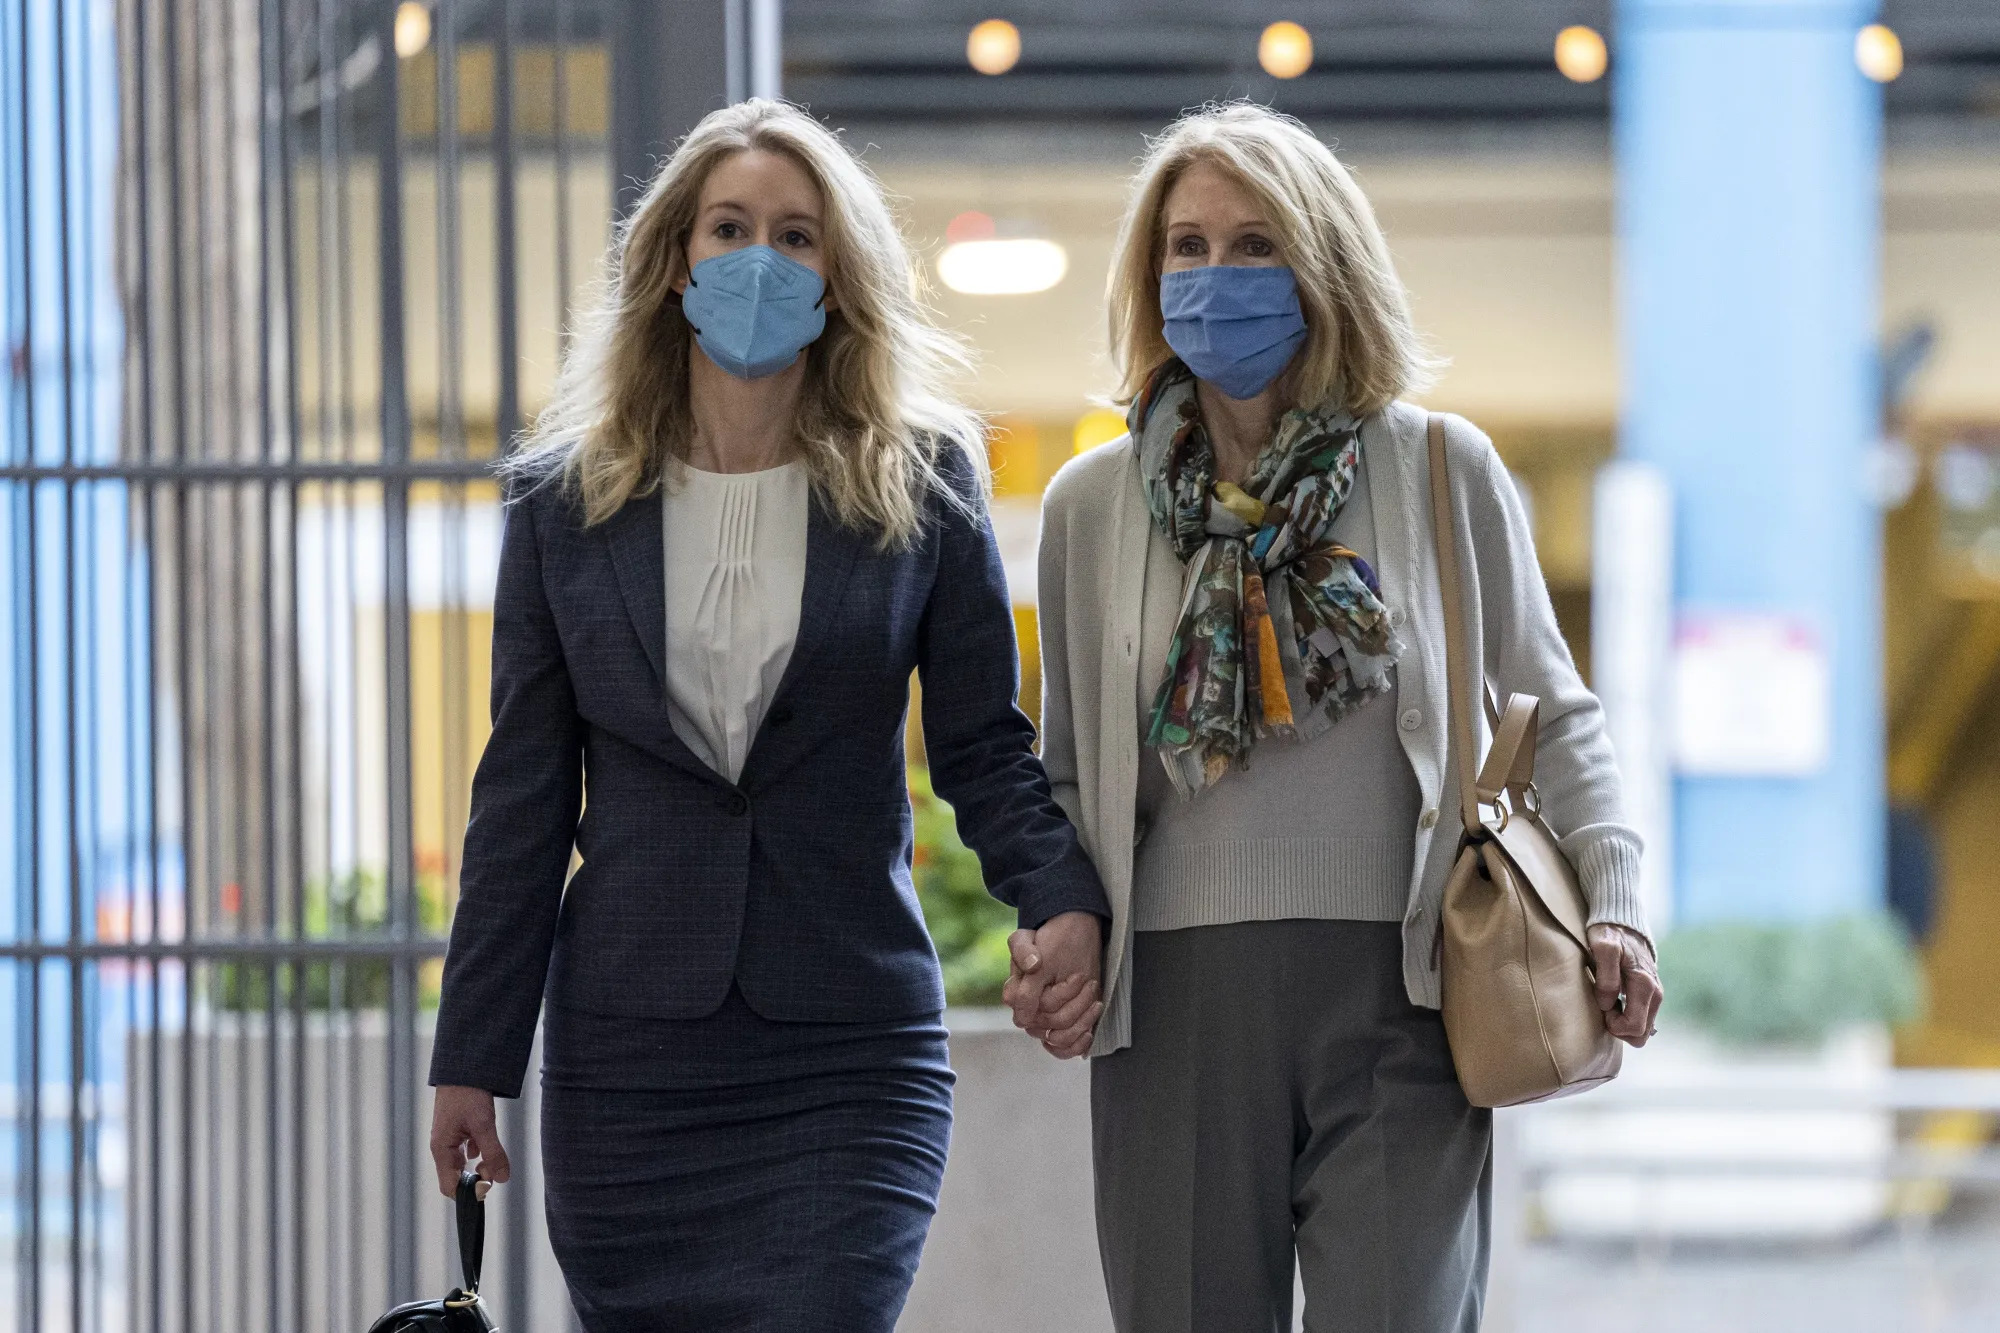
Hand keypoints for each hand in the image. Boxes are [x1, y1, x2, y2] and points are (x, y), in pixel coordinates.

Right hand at [429, 1085, 509, 1198]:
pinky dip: (480, 1150)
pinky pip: (468, 1148)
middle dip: (478, 1177)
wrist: (464, 1067)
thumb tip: (502, 1179)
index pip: (450, 1186)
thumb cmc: (468, 1094)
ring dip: (481, 1163)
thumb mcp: (484, 1124)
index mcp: (442, 1149)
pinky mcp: (459, 1129)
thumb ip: (493, 1152)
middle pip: (458, 1176)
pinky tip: (487, 1142)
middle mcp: (443, 1147)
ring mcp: (451, 1138)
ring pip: (465, 1162)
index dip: (468, 1192)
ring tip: (494, 1156)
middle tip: (495, 1168)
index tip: (488, 1187)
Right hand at [1002, 911, 1103, 1059]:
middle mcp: (1029, 1013)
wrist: (1071, 939)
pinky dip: (1077, 1046)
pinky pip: (1064, 1050)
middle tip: (1091, 983)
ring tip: (1096, 1001)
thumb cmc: (1048, 940)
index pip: (1029, 1012)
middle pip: (1052, 1025)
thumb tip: (1032, 966)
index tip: (1078, 976)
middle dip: (1077, 1004)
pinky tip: (1089, 1033)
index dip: (1058, 997)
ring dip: (1083, 1020)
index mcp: (1016, 995)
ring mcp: (1045, 1023)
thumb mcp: (1026, 938)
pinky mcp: (1061, 1028)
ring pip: (1061, 1038)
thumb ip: (1021, 950)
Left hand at [1587, 923, 1662, 1047]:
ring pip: (1641, 1029)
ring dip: (1621, 1022)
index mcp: (1645, 986)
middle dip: (1619, 1028)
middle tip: (1604, 1006)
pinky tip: (1614, 999)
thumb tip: (1606, 1004)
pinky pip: (1640, 1018)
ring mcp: (1654, 996)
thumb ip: (1606, 978)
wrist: (1622, 921)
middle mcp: (1655, 994)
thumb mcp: (1603, 948)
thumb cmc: (1610, 934)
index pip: (1634, 1027)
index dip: (1614, 1025)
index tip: (1602, 1007)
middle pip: (1640, 1036)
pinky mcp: (1650, 994)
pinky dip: (1625, 1015)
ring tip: (1607, 1000)